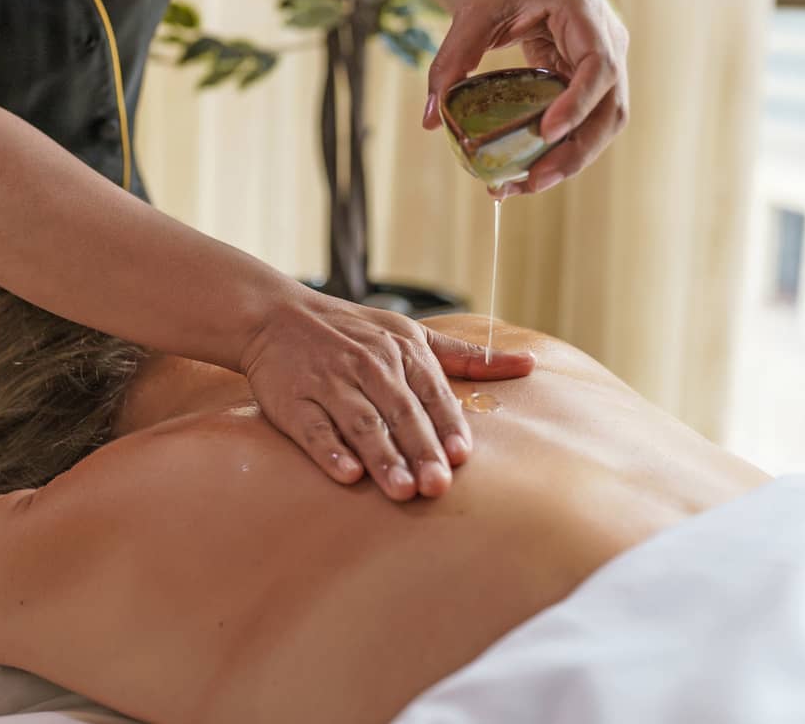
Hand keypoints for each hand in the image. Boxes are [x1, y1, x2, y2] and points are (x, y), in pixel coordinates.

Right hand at [240, 290, 534, 499]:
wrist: (277, 315)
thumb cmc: (355, 331)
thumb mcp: (413, 334)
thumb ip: (468, 357)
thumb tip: (528, 363)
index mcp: (401, 350)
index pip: (430, 392)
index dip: (446, 424)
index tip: (462, 456)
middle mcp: (368, 365)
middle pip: (400, 412)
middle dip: (420, 448)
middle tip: (438, 485)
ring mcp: (329, 382)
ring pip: (361, 422)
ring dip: (382, 456)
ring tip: (402, 489)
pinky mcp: (293, 400)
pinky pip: (314, 428)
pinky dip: (330, 451)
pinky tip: (347, 474)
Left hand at [423, 0, 629, 197]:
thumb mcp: (474, 10)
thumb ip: (452, 58)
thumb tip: (430, 120)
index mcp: (586, 14)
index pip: (599, 66)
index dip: (579, 103)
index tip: (547, 132)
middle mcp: (608, 43)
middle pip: (611, 109)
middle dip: (576, 152)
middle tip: (534, 181)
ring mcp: (607, 66)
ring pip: (604, 125)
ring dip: (571, 161)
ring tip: (526, 187)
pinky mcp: (593, 85)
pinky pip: (586, 125)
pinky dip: (562, 152)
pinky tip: (527, 173)